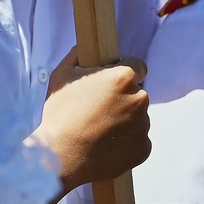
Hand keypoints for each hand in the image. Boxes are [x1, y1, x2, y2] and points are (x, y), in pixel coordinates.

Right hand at [40, 59, 149, 189]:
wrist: (60, 158)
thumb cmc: (59, 114)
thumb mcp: (61, 75)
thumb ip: (78, 55)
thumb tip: (86, 46)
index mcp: (124, 77)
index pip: (138, 66)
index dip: (123, 73)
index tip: (111, 84)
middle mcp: (140, 99)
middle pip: (136, 93)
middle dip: (122, 99)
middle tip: (98, 111)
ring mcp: (144, 125)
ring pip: (137, 117)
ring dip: (124, 121)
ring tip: (97, 131)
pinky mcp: (144, 148)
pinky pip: (138, 140)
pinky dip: (126, 143)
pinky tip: (105, 146)